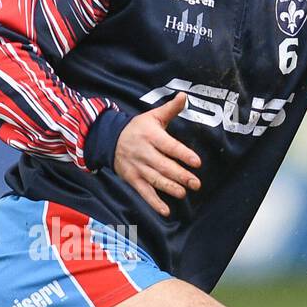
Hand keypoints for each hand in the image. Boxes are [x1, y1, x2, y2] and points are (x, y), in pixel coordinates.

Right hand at [114, 91, 201, 216]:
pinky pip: (144, 193)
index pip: (169, 146)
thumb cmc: (137, 128)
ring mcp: (137, 168)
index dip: (183, 155)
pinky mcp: (132, 179)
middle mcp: (144, 153)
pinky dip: (154, 203)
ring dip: (170, 188)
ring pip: (155, 180)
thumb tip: (185, 95)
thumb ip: (170, 109)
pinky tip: (166, 211)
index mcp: (151, 136)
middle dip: (181, 176)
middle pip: (164, 166)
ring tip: (183, 193)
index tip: (197, 162)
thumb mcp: (152, 116)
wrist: (109, 139)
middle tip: (196, 183)